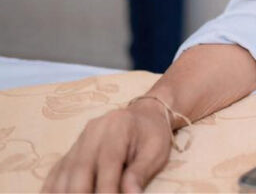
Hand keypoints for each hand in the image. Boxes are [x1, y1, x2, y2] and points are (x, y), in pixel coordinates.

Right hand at [42, 99, 171, 192]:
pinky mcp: (69, 153)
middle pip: (79, 172)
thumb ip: (141, 173)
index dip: (107, 191)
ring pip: (63, 176)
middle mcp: (92, 132)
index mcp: (117, 128)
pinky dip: (54, 192)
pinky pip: (55, 176)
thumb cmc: (152, 134)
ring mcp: (77, 142)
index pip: (108, 163)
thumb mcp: (157, 150)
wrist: (143, 115)